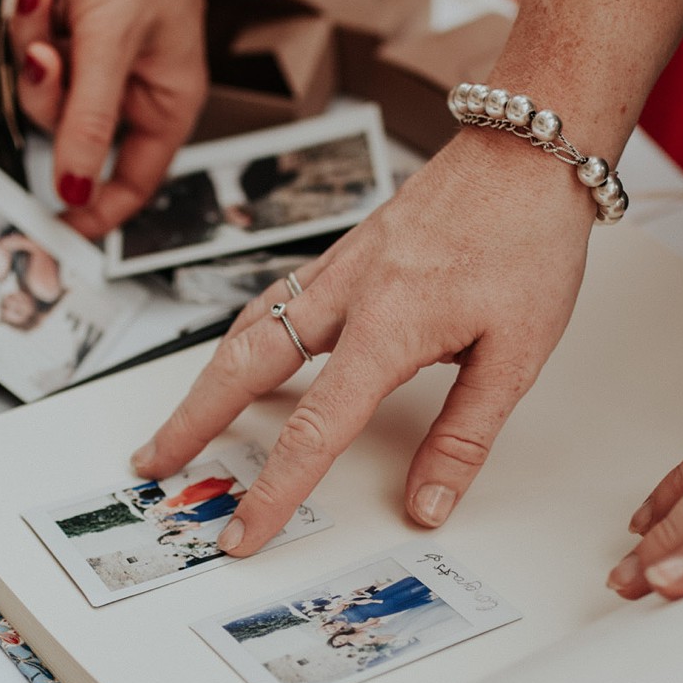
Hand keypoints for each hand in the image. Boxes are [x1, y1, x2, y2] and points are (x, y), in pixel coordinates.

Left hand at [7, 0, 211, 238]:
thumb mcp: (109, 44)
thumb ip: (87, 123)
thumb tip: (74, 189)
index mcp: (168, 97)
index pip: (134, 180)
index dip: (98, 206)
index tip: (58, 226)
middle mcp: (139, 79)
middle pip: (73, 128)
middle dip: (50, 88)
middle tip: (52, 52)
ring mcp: (107, 46)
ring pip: (48, 83)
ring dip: (37, 39)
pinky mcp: (79, 15)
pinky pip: (39, 40)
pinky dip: (37, 10)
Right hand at [130, 129, 595, 551]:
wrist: (527, 151)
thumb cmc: (528, 240)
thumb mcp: (516, 355)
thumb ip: (464, 436)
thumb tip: (428, 503)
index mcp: (388, 328)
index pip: (314, 431)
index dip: (273, 491)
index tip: (244, 531)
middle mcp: (347, 294)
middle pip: (242, 368)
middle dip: (191, 422)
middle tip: (154, 462)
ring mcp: (340, 267)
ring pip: (249, 328)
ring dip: (206, 379)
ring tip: (181, 420)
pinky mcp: (347, 250)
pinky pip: (275, 299)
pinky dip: (243, 335)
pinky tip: (241, 352)